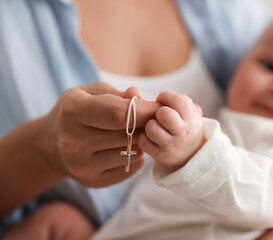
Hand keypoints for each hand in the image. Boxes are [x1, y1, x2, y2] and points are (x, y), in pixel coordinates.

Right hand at [42, 83, 160, 186]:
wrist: (52, 143)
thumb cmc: (78, 111)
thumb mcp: (91, 93)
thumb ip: (118, 95)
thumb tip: (140, 96)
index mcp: (72, 112)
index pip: (119, 114)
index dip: (146, 110)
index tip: (160, 107)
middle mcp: (73, 142)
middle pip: (128, 135)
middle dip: (146, 125)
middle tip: (149, 119)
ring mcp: (81, 166)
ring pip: (131, 153)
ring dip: (141, 142)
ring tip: (133, 133)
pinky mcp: (91, 181)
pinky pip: (130, 168)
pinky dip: (135, 157)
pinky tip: (125, 148)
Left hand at [139, 92, 204, 171]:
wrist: (190, 153)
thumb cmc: (182, 125)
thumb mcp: (186, 110)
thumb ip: (171, 98)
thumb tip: (133, 91)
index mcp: (191, 118)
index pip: (177, 100)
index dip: (165, 97)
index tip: (163, 101)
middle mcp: (183, 132)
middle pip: (164, 113)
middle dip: (158, 111)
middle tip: (159, 116)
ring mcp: (172, 145)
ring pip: (151, 128)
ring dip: (150, 125)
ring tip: (155, 127)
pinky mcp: (161, 155)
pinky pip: (144, 142)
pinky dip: (144, 138)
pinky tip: (150, 138)